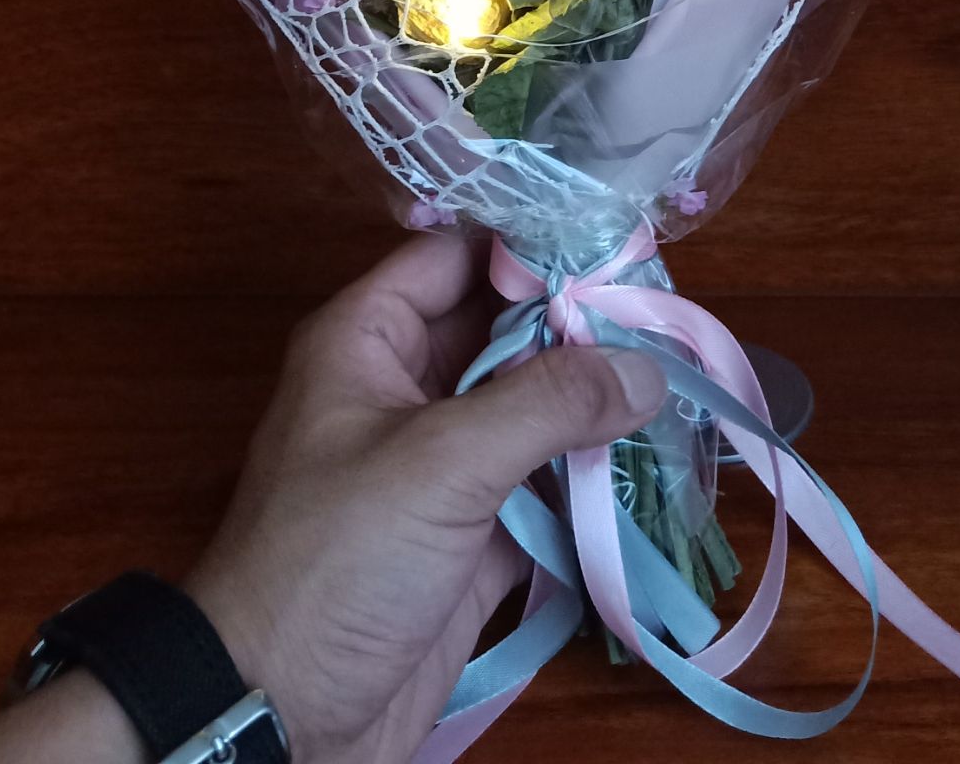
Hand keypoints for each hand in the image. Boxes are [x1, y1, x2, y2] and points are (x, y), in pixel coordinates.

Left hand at [186, 230, 666, 763]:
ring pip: (528, 412)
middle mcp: (403, 389)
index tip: (621, 251)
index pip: (457, 257)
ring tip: (681, 388)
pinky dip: (589, 482)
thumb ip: (546, 405)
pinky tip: (655, 469)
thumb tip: (645, 367)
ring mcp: (438, 467)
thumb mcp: (440, 463)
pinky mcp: (470, 539)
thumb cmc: (335, 560)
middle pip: (504, 332)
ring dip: (594, 407)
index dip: (533, 247)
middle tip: (670, 325)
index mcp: (368, 340)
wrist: (279, 713)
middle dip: (581, 328)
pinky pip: (541, 489)